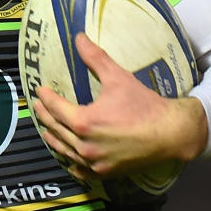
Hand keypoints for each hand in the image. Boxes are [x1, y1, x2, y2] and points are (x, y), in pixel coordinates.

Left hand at [32, 33, 206, 181]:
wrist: (170, 132)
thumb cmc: (144, 105)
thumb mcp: (118, 77)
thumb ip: (95, 58)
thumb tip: (79, 38)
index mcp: (84, 122)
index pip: (55, 108)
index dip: (46, 98)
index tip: (41, 90)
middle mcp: (84, 145)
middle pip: (56, 129)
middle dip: (45, 116)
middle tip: (39, 107)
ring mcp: (93, 162)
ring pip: (65, 151)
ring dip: (54, 139)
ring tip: (48, 130)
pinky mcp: (104, 172)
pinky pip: (80, 170)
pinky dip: (71, 162)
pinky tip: (68, 157)